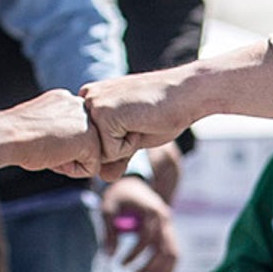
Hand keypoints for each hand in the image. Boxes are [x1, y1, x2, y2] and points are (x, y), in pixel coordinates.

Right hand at [0, 90, 97, 174]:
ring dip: (71, 160)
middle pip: (85, 141)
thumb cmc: (17, 133)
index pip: (75, 130)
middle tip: (44, 148)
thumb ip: (58, 126)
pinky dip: (74, 171)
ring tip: (49, 153)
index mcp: (67, 99)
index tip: (40, 140)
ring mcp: (88, 123)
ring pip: (90, 154)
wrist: (8, 135)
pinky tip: (55, 160)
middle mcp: (81, 106)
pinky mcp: (90, 141)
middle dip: (68, 152)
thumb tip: (68, 143)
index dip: (58, 143)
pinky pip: (92, 167)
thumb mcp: (42, 123)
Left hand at [81, 70, 197, 166]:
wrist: (186, 94)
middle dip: (120, 146)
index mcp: (90, 98)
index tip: (136, 120)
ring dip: (125, 147)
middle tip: (139, 122)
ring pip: (100, 154)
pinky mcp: (103, 114)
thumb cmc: (162, 112)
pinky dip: (130, 146)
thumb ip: (115, 155)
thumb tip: (103, 177)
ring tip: (139, 122)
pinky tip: (140, 123)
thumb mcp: (133, 137)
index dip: (119, 143)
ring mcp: (94, 104)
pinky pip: (111, 153)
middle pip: (93, 150)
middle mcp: (86, 98)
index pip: (93, 143)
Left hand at [101, 176, 178, 271]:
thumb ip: (108, 232)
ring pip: (172, 252)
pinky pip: (174, 251)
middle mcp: (164, 218)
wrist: (135, 181)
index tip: (119, 264)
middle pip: (162, 249)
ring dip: (162, 270)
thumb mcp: (108, 209)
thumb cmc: (119, 195)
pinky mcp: (168, 230)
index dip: (133, 254)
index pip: (146, 238)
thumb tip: (108, 256)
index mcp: (150, 211)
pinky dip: (169, 266)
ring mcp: (168, 225)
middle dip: (148, 266)